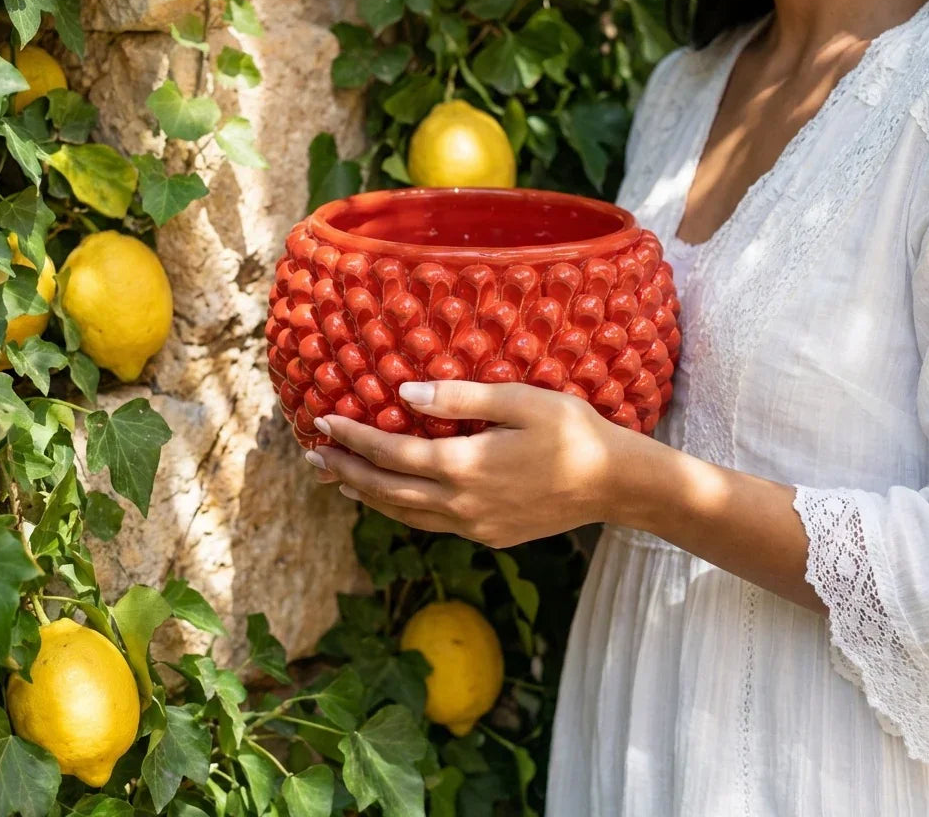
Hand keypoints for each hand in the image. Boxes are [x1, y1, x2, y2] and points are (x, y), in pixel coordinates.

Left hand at [306, 380, 626, 547]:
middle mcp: (463, 503)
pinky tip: (394, 499)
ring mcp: (476, 525)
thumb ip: (460, 397)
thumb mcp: (520, 400)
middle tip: (314, 457)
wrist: (614, 484)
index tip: (324, 422)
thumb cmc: (572, 431)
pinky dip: (402, 511)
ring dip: (369, 496)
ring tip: (339, 482)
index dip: (353, 438)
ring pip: (406, 514)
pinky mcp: (490, 535)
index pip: (392, 453)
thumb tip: (404, 393)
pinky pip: (432, 524)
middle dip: (347, 472)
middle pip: (388, 490)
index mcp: (465, 466)